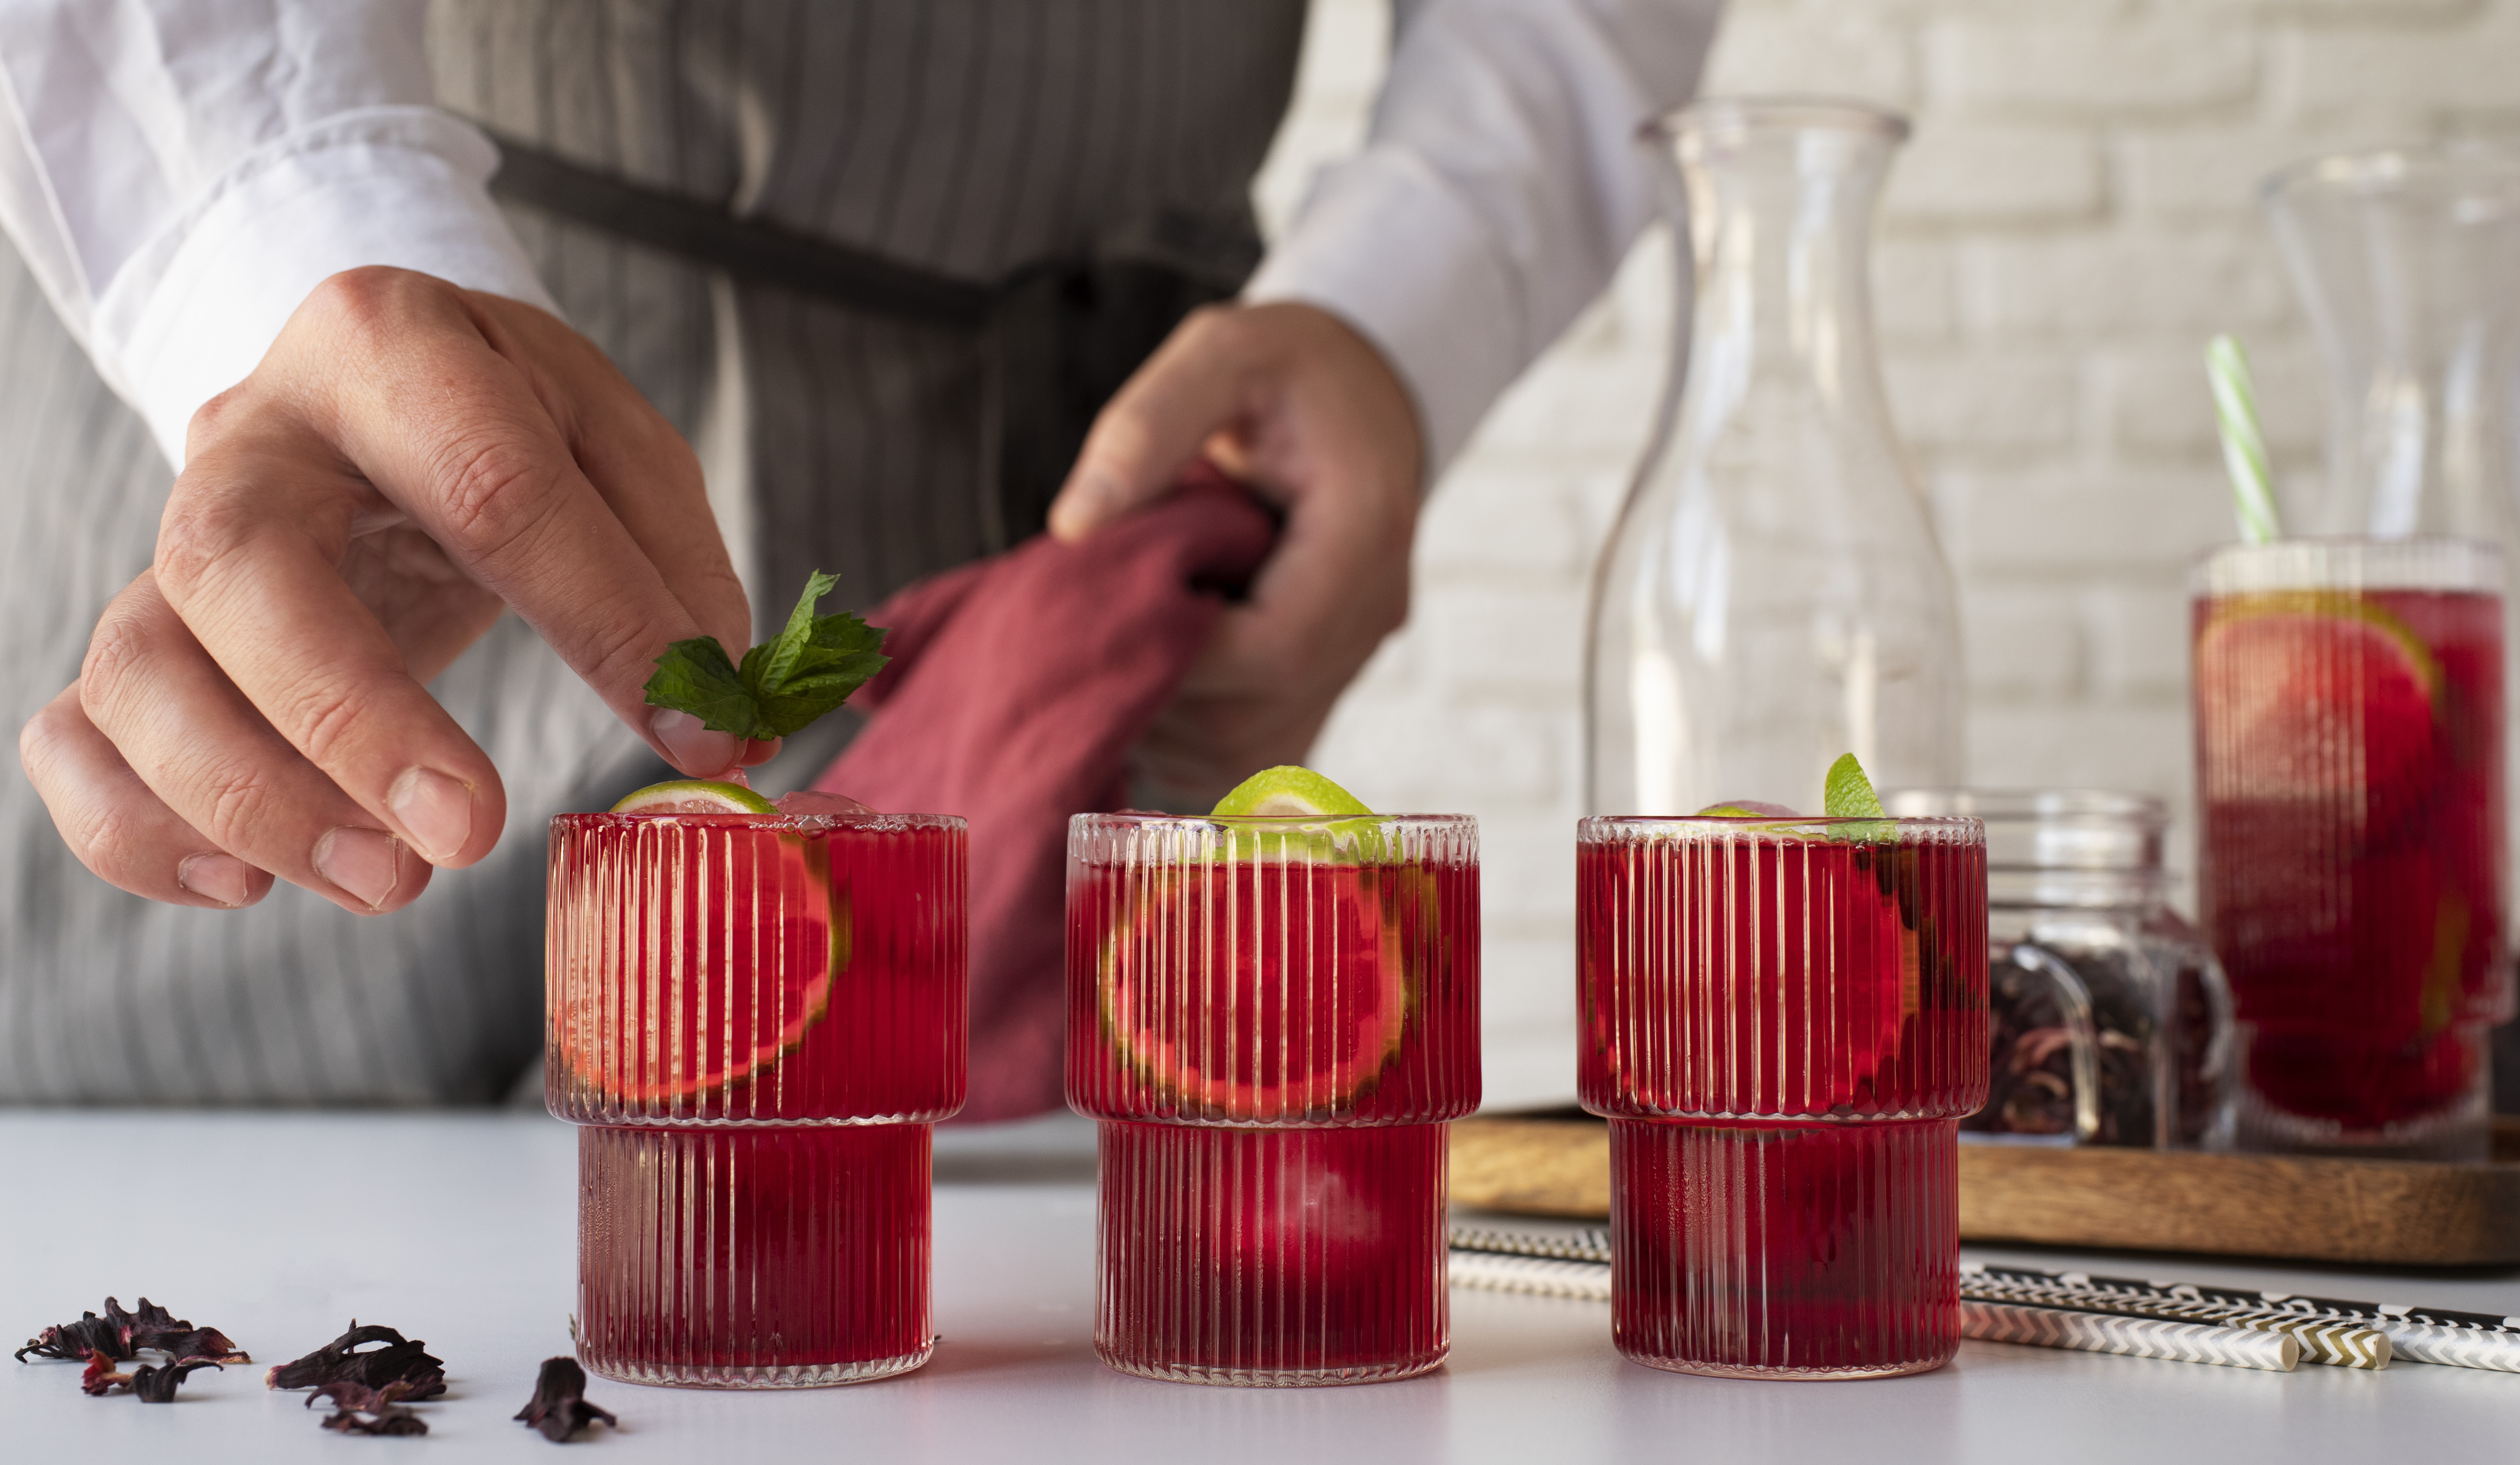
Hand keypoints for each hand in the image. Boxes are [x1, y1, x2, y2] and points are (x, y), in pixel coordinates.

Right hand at [16, 267, 767, 914]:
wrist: (385, 394)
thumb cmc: (513, 424)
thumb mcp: (621, 449)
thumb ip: (677, 573)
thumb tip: (719, 715)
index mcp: (388, 346)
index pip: (493, 486)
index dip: (604, 620)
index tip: (694, 734)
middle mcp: (251, 436)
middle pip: (243, 571)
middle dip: (353, 721)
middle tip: (468, 837)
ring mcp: (173, 539)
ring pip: (143, 666)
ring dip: (252, 798)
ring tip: (386, 883)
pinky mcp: (148, 634)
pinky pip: (76, 734)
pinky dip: (137, 827)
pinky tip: (247, 884)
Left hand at [1047, 301, 1421, 803]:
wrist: (1363, 389)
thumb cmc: (1288, 367)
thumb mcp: (1221, 352)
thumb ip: (1147, 427)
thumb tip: (1073, 526)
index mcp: (1365, 530)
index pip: (1276, 649)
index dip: (1183, 660)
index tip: (1102, 627)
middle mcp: (1375, 608)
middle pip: (1264, 715)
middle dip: (1164, 703)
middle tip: (1081, 655)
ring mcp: (1357, 650)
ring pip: (1262, 751)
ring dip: (1173, 735)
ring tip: (1105, 675)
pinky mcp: (1331, 671)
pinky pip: (1265, 750)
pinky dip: (1196, 745)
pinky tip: (1144, 701)